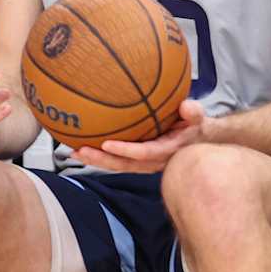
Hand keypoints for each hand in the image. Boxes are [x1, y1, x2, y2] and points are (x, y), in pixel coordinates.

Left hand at [71, 99, 208, 173]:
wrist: (197, 140)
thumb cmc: (193, 125)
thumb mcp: (197, 117)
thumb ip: (193, 112)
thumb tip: (186, 106)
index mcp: (167, 150)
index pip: (144, 153)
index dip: (126, 150)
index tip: (107, 144)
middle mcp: (153, 161)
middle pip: (124, 164)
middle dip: (102, 159)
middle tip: (81, 150)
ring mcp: (143, 163)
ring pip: (117, 165)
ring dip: (96, 160)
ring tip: (73, 152)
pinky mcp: (136, 160)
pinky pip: (116, 160)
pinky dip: (99, 156)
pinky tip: (80, 147)